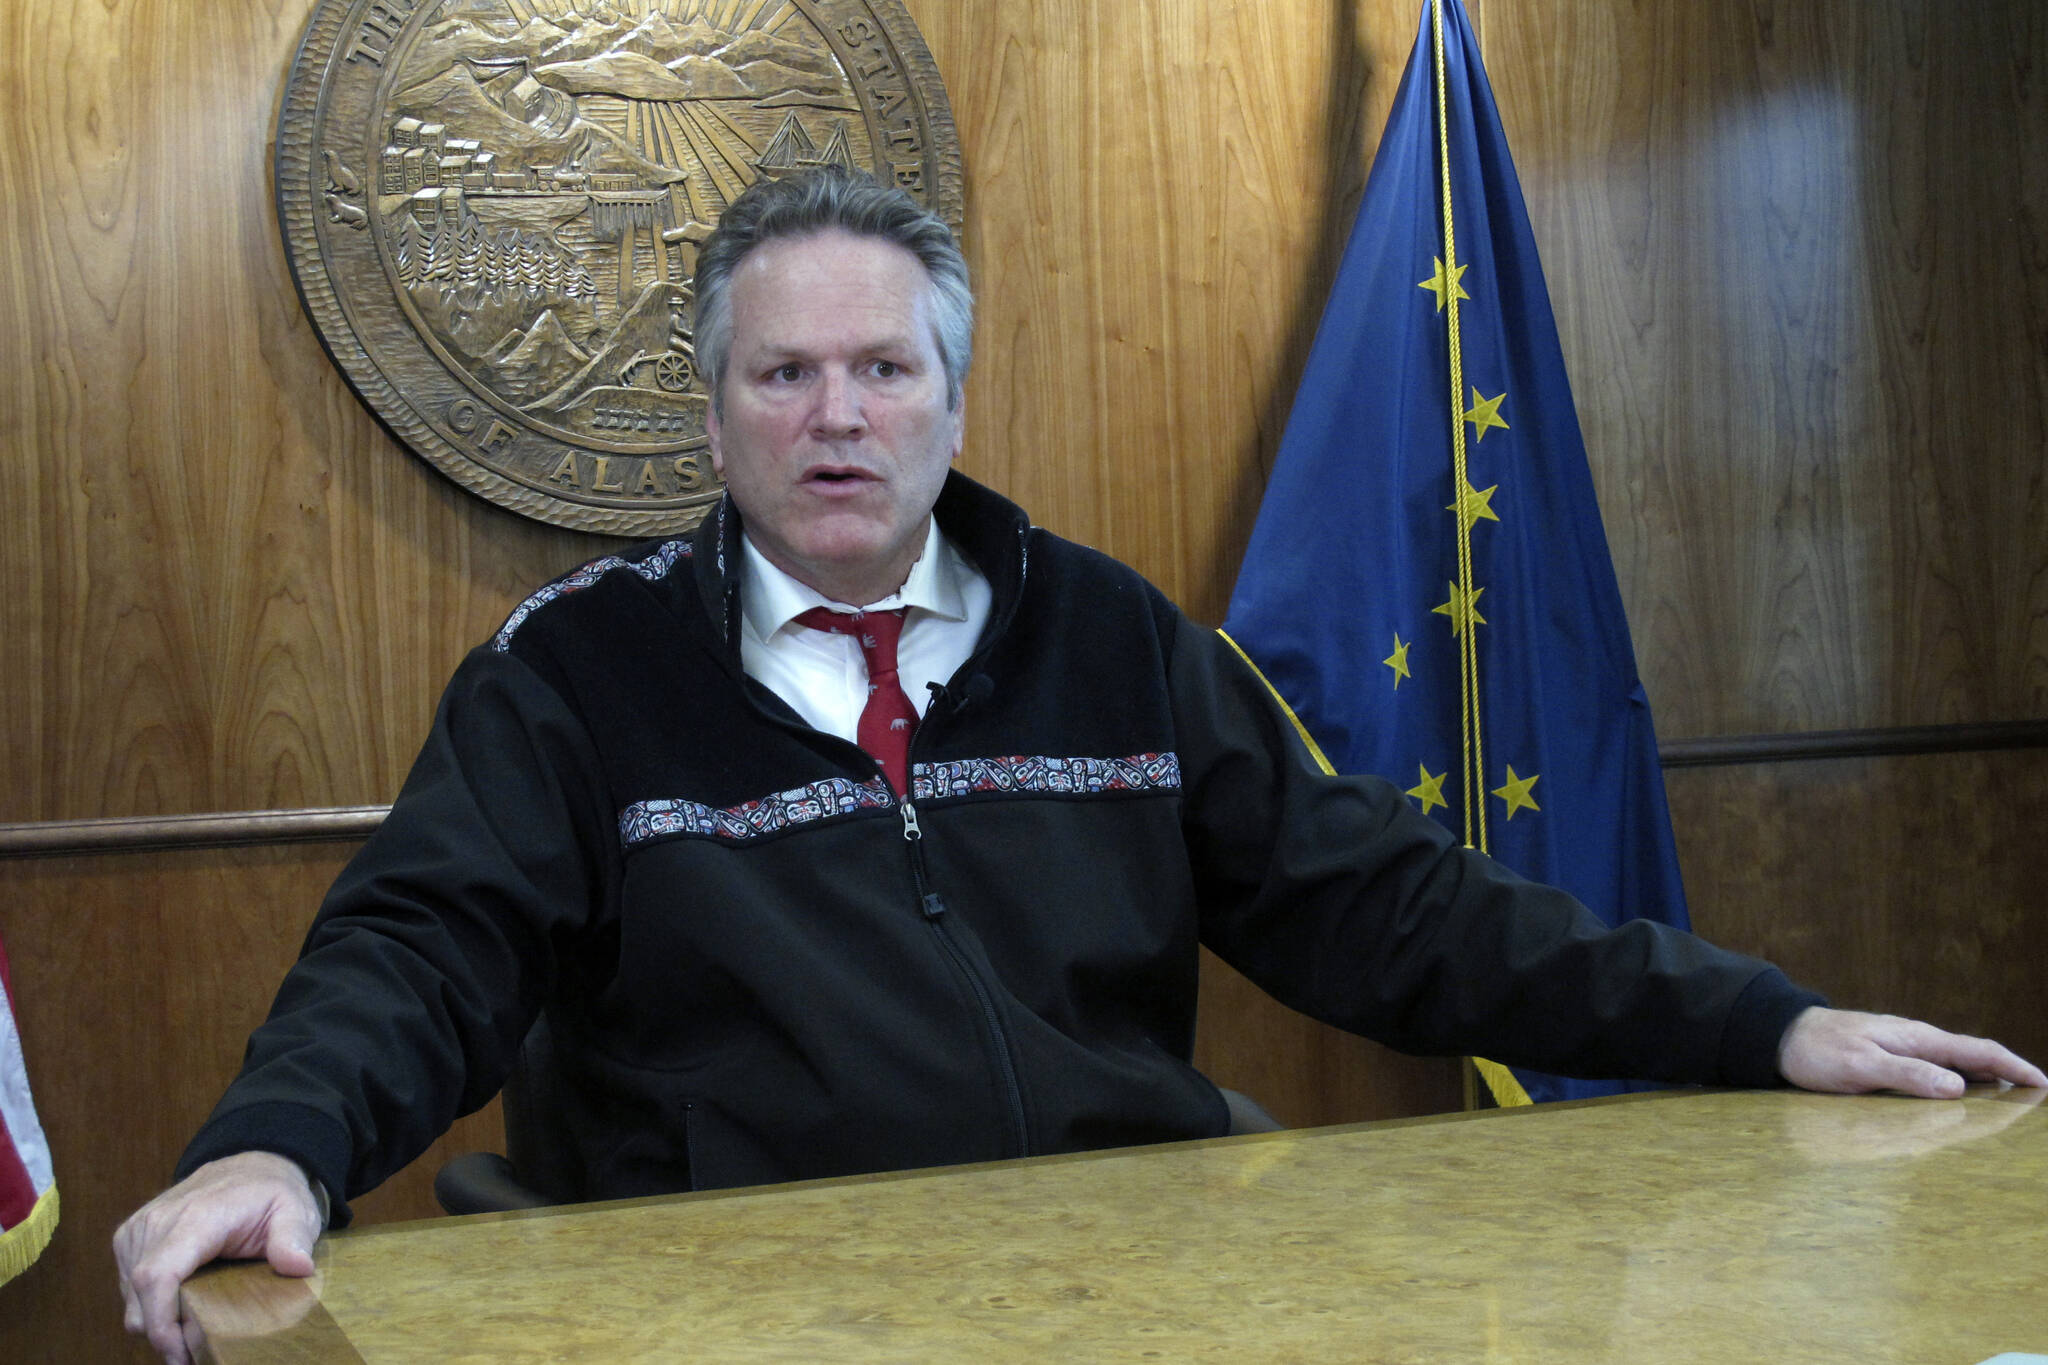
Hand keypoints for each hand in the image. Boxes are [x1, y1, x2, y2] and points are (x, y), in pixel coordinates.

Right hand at [114, 1151, 324, 1364]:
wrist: (248, 1166)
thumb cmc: (271, 1192)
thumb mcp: (295, 1210)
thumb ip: (293, 1238)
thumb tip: (298, 1267)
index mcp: (195, 1217)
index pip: (157, 1276)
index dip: (161, 1323)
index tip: (180, 1355)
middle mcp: (157, 1221)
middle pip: (140, 1294)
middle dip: (162, 1334)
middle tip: (195, 1356)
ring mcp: (138, 1229)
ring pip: (130, 1297)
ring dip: (156, 1322)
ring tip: (192, 1336)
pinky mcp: (130, 1238)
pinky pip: (128, 1287)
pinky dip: (149, 1306)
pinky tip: (180, 1310)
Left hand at [1777, 1007, 2047, 1097]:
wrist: (1781, 1035)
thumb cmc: (1818, 1050)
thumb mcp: (1861, 1066)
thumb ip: (1907, 1074)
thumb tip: (1958, 1088)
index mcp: (1917, 1039)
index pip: (1977, 1051)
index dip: (2013, 1066)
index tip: (2041, 1084)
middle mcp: (1916, 1041)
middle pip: (1974, 1058)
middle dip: (2007, 1075)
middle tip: (2033, 1098)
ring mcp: (1903, 1049)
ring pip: (1956, 1065)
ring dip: (1983, 1080)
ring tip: (2008, 1103)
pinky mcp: (1889, 1059)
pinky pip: (1934, 1071)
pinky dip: (1956, 1082)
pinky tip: (1959, 1099)